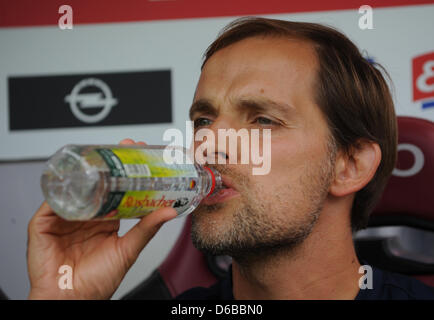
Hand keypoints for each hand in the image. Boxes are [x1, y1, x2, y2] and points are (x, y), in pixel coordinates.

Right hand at [27, 139, 176, 298]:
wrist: (72, 300)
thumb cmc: (98, 281)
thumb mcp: (128, 250)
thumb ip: (147, 229)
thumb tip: (170, 212)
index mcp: (104, 220)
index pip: (115, 189)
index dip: (125, 172)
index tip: (139, 156)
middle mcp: (85, 216)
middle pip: (96, 183)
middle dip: (109, 163)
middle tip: (125, 147)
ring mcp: (64, 217)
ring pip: (74, 188)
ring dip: (86, 171)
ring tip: (102, 158)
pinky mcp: (43, 224)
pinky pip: (51, 202)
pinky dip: (60, 191)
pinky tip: (72, 181)